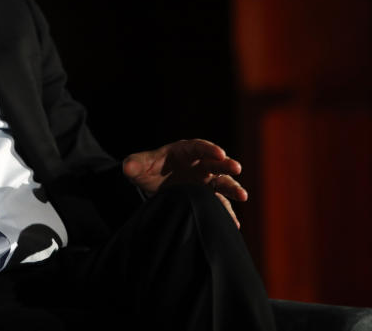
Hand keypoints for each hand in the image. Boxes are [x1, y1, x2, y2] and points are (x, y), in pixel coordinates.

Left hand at [122, 138, 247, 227]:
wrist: (150, 185)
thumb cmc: (146, 170)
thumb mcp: (138, 166)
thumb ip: (134, 165)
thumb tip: (127, 167)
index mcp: (185, 151)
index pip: (199, 147)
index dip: (209, 149)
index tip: (220, 153)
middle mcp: (199, 164)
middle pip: (215, 163)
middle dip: (226, 165)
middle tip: (237, 168)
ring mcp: (205, 181)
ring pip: (222, 183)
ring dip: (233, 188)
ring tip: (243, 196)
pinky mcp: (206, 196)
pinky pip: (219, 204)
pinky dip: (227, 212)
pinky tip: (234, 224)